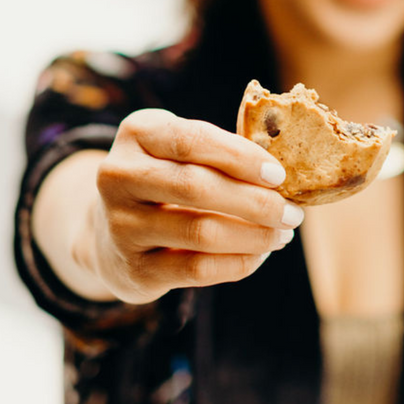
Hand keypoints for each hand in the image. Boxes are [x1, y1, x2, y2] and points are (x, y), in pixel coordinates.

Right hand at [85, 108, 303, 303]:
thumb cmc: (166, 180)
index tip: (279, 175)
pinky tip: (259, 255)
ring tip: (283, 234)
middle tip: (293, 213)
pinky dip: (239, 263)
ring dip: (254, 236)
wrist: (109, 234)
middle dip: (257, 203)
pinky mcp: (133, 268)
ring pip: (202, 232)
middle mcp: (118, 175)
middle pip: (198, 188)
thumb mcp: (180, 152)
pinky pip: (198, 270)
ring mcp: (120, 225)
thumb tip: (285, 179)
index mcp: (137, 133)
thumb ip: (221, 154)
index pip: (193, 140)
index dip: (241, 157)